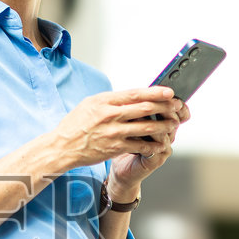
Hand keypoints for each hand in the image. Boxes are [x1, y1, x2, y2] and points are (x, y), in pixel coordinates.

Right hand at [50, 87, 179, 172]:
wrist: (63, 147)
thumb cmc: (76, 124)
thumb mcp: (91, 104)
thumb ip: (111, 100)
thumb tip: (132, 96)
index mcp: (105, 101)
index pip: (135, 94)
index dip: (155, 92)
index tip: (169, 91)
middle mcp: (111, 115)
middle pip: (145, 108)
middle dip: (165, 107)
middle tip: (176, 106)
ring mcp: (114, 132)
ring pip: (146, 126)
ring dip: (163, 125)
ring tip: (173, 124)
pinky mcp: (115, 148)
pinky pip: (140, 145)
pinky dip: (152, 144)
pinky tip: (160, 143)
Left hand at [108, 96, 188, 200]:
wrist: (119, 170)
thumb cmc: (122, 143)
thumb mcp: (126, 122)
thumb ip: (132, 108)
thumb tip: (131, 90)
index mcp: (162, 122)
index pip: (176, 108)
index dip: (173, 99)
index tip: (167, 90)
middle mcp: (167, 133)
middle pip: (173, 116)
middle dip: (163, 107)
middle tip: (153, 98)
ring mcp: (164, 147)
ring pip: (166, 130)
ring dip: (154, 120)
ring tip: (141, 113)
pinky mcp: (157, 159)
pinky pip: (158, 146)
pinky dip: (148, 137)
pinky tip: (136, 131)